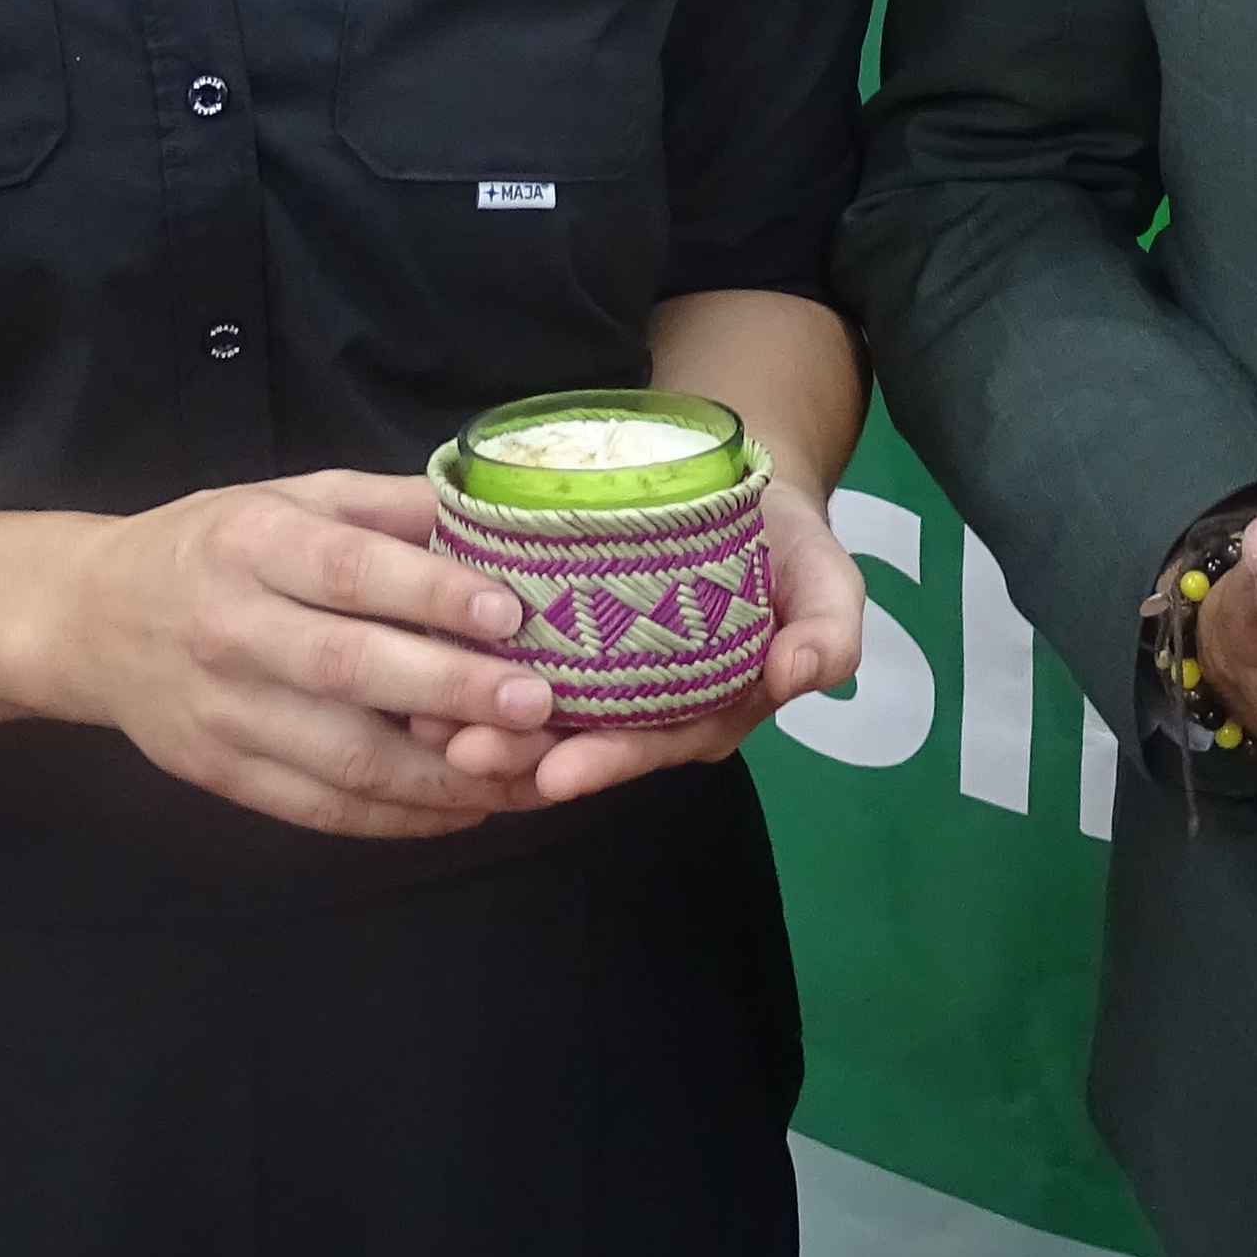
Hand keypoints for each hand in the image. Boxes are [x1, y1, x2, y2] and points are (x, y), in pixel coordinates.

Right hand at [42, 467, 552, 838]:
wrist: (93, 619)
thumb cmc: (215, 546)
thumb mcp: (292, 497)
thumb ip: (389, 507)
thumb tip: (499, 515)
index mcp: (250, 543)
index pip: (347, 571)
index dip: (429, 594)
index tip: (510, 611)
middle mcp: (229, 630)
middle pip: (349, 671)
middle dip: (452, 693)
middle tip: (539, 703)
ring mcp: (222, 714)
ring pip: (343, 761)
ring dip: (445, 776)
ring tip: (528, 772)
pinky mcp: (221, 776)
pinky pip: (323, 810)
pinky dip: (402, 818)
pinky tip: (467, 806)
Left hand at [431, 470, 872, 803]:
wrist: (745, 483)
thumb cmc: (787, 541)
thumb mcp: (827, 579)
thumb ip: (829, 630)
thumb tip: (802, 673)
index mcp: (711, 707)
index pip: (654, 743)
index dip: (606, 760)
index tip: (556, 773)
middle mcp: (650, 703)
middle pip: (584, 738)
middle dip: (524, 752)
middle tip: (464, 752)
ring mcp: (605, 671)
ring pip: (542, 710)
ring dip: (486, 721)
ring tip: (428, 725)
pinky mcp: (568, 629)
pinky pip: (521, 659)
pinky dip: (477, 668)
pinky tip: (428, 667)